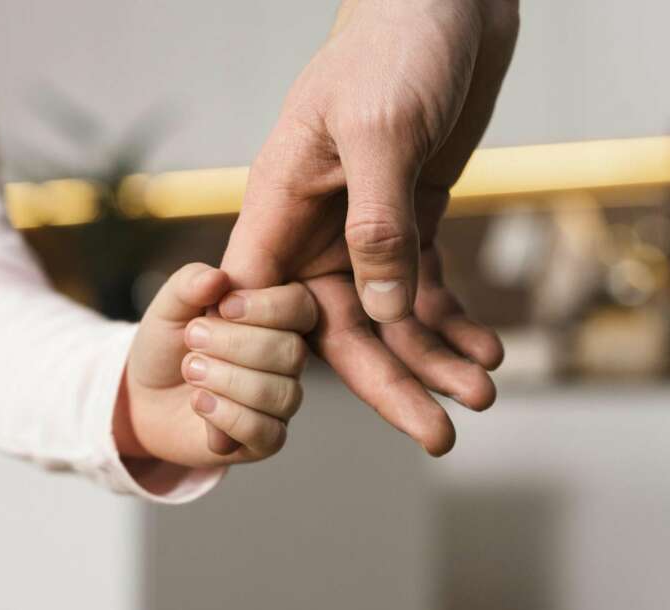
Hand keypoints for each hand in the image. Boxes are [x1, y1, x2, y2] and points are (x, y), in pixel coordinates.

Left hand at [116, 263, 316, 467]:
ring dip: (228, 380)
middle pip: (291, 352)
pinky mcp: (263, 440)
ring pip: (279, 394)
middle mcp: (286, 360)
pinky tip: (199, 402)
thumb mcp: (169, 306)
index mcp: (275, 318)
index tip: (223, 307)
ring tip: (191, 370)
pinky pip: (265, 433)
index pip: (301, 308)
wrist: (143, 395)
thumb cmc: (166, 345)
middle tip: (193, 338)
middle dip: (236, 345)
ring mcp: (278, 401)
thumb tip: (217, 278)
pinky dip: (228, 416)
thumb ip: (190, 284)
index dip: (266, 307)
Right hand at [220, 0, 517, 454]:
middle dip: (388, 381)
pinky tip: (484, 349)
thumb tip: (385, 311)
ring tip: (479, 393)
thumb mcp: (380, 131)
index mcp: (281, 204)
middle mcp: (315, 227)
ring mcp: (361, 227)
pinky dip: (452, 319)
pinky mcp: (408, 218)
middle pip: (338, 326)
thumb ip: (376, 223)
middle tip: (437, 433)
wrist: (445, 2)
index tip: (282, 414)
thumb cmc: (393, 48)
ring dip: (432, 356)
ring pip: (387, 314)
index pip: (258, 300)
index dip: (266, 357)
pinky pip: (424, 285)